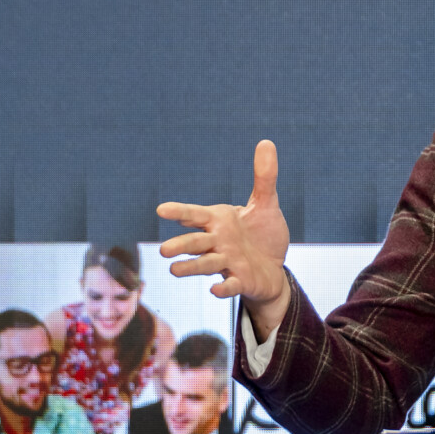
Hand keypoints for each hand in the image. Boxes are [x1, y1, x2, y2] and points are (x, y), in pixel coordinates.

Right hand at [158, 139, 291, 337]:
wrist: (273, 268)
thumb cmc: (262, 235)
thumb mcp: (266, 204)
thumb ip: (264, 177)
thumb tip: (267, 142)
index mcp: (219, 221)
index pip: (195, 215)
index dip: (180, 212)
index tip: (161, 209)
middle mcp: (218, 242)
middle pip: (195, 242)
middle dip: (181, 245)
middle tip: (164, 250)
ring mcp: (228, 263)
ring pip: (206, 264)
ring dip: (191, 267)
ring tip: (174, 269)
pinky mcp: (240, 281)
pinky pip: (230, 285)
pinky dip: (224, 288)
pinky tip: (216, 291)